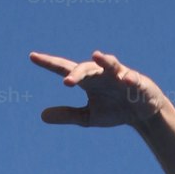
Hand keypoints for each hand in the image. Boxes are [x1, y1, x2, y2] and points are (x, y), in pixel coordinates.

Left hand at [29, 50, 166, 127]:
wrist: (141, 114)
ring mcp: (119, 75)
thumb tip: (41, 116)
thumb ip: (67, 115)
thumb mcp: (88, 117)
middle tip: (67, 82)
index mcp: (88, 81)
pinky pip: (132, 78)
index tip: (32, 57)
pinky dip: (129, 78)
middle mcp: (101, 73)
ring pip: (109, 63)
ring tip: (96, 56)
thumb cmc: (114, 111)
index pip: (66, 69)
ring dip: (103, 60)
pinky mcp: (136, 81)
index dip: (49, 63)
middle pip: (85, 68)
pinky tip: (125, 81)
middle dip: (77, 73)